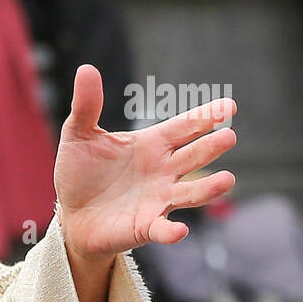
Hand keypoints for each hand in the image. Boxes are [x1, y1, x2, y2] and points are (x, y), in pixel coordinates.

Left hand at [53, 64, 237, 261]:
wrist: (72, 214)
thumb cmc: (81, 173)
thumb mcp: (79, 136)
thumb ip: (87, 106)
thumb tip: (86, 69)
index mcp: (152, 145)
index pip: (184, 127)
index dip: (206, 117)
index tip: (230, 106)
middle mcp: (163, 171)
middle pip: (193, 156)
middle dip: (211, 147)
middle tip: (228, 136)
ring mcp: (158, 199)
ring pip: (190, 193)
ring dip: (208, 189)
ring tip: (227, 179)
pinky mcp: (146, 226)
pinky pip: (163, 229)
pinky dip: (171, 232)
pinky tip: (178, 231)